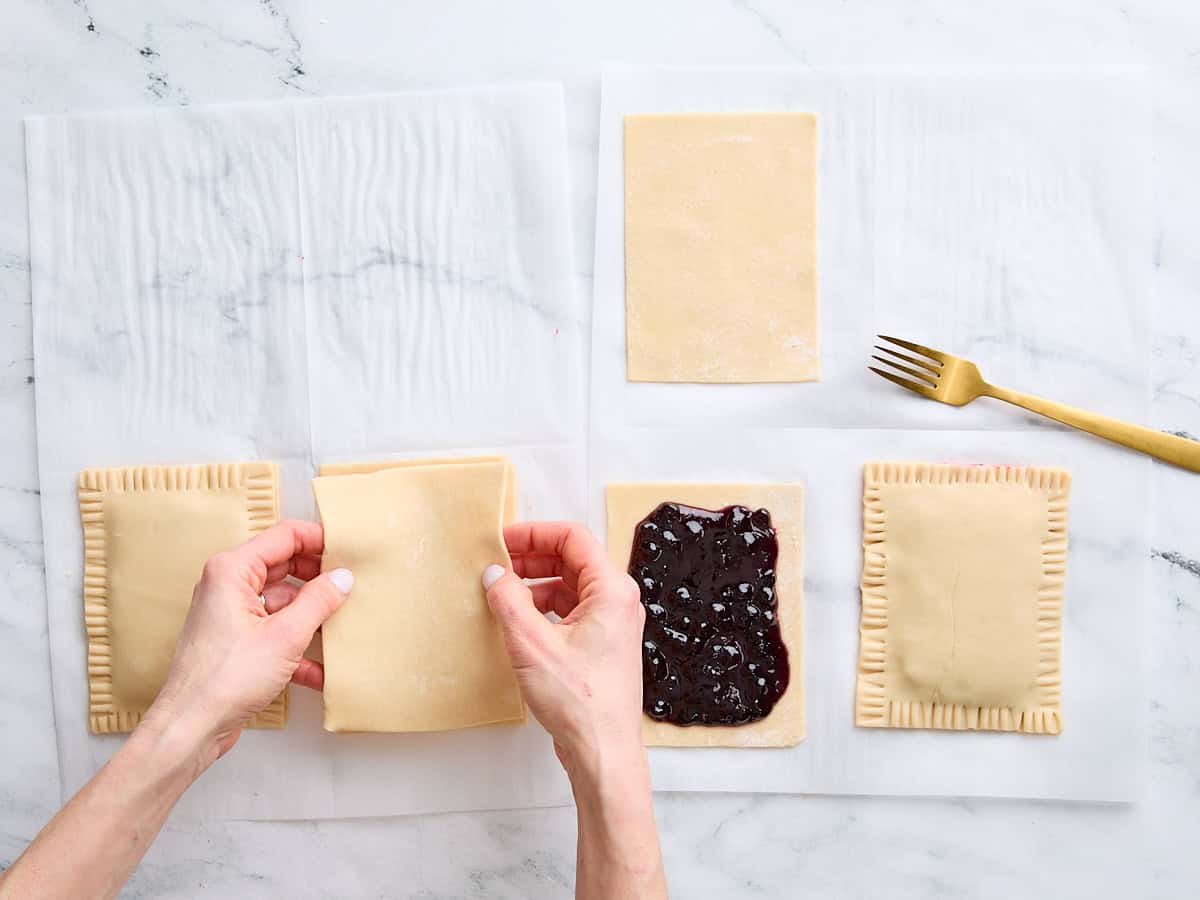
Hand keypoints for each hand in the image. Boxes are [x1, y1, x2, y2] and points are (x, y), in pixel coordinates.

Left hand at [143, 520, 353, 764]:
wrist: (190, 728)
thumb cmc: (224, 679)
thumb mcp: (285, 635)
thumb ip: (319, 601)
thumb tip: (342, 578)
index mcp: (233, 571)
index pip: (284, 536)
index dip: (319, 539)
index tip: (348, 549)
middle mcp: (227, 586)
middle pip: (284, 566)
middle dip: (318, 577)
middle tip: (351, 584)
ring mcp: (230, 615)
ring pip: (282, 601)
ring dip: (311, 614)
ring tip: (343, 624)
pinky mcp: (236, 642)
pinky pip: (274, 630)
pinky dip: (297, 645)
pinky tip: (321, 669)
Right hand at [483, 522, 666, 898]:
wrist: (604, 752)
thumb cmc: (581, 703)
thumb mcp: (532, 644)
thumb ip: (509, 602)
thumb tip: (494, 575)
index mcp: (611, 590)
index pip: (573, 538)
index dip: (534, 533)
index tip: (502, 540)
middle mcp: (617, 603)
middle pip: (572, 560)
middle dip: (531, 558)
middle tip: (496, 563)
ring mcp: (612, 626)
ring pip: (570, 587)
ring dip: (535, 584)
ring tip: (501, 593)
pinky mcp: (601, 647)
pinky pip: (571, 612)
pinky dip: (543, 609)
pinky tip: (518, 621)